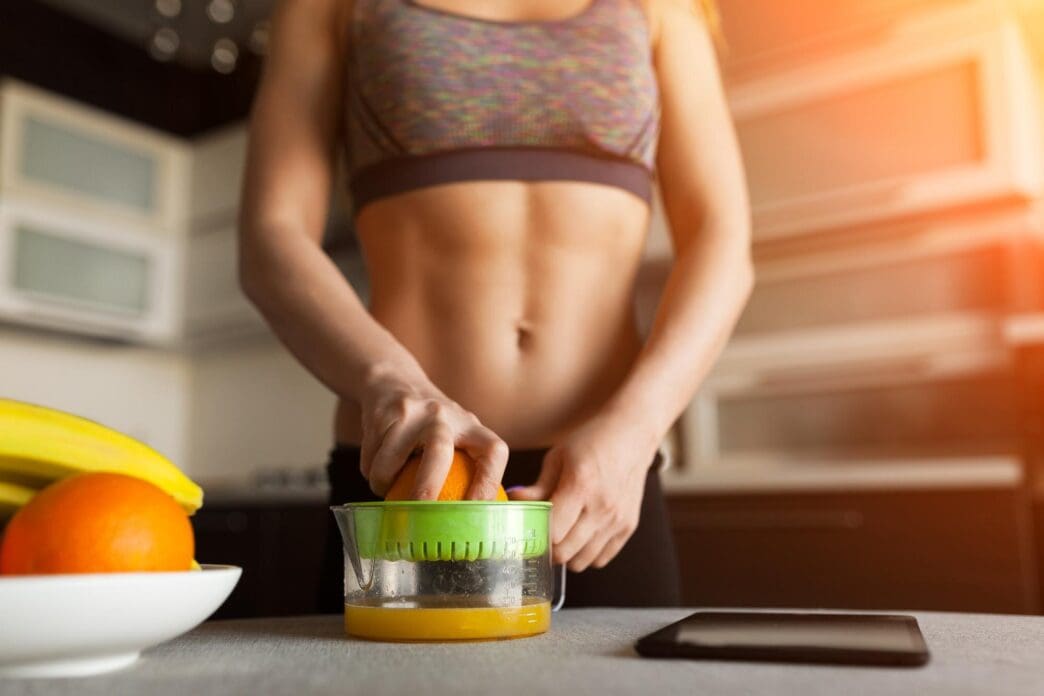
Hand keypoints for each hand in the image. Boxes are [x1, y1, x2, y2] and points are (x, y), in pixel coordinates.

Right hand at [358, 369, 507, 499]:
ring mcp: (412, 412)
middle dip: (427, 486)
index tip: (476, 512)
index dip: (489, 483)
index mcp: (470, 425)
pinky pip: (371, 456)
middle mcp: (445, 416)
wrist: (394, 382)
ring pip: (391, 460)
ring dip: (383, 482)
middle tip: (417, 512)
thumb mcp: (455, 435)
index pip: (493, 451)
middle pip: (438, 452)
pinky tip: (375, 468)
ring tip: (385, 489)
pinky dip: (370, 470)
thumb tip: (459, 527)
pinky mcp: (383, 413)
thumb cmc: (430, 425)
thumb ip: (462, 468)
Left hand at [509, 412, 659, 570]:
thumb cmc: (591, 442)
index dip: (536, 534)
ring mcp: (617, 520)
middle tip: (542, 533)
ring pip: (582, 562)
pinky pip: (601, 559)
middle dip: (548, 548)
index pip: (552, 531)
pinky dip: (587, 554)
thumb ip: (538, 486)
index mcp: (581, 485)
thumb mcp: (558, 457)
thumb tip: (513, 502)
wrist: (632, 435)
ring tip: (563, 534)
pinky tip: (582, 535)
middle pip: (565, 552)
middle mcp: (602, 507)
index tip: (529, 528)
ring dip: (567, 553)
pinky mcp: (628, 527)